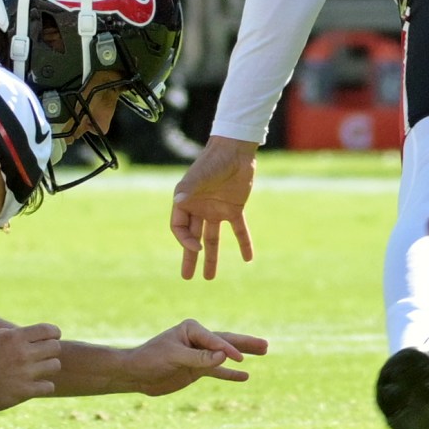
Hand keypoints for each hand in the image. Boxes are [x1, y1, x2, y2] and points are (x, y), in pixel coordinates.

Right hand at [0, 322, 61, 410]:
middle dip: (51, 350)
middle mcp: (23, 354)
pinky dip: (45, 385)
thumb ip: (7, 334)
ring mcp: (25, 373)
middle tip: (42, 356)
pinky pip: (48, 386)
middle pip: (55, 347)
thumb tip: (21, 334)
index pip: (48, 330)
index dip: (53, 333)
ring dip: (48, 367)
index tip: (51, 338)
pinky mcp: (24, 392)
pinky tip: (35, 385)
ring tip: (38, 370)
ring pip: (54, 366)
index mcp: (15, 338)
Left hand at [126, 320, 270, 394]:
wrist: (134, 374)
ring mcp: (199, 355)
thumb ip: (199, 357)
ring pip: (226, 356)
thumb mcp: (174, 357)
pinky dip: (230, 374)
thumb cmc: (149, 359)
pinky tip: (245, 376)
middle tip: (265, 345)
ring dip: (244, 354)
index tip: (240, 360)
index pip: (216, 340)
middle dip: (246, 343)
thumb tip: (224, 357)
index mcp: (192, 329)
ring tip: (264, 351)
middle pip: (227, 341)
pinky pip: (218, 371)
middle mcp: (198, 339)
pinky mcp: (197, 369)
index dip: (229, 350)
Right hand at [171, 135, 256, 278]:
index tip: (195, 247)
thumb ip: (190, 189)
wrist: (235, 150)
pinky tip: (249, 258)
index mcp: (185, 202)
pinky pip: (239, 230)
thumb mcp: (199, 176)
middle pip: (193, 239)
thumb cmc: (212, 161)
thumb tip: (179, 200)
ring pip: (212, 239)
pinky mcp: (234, 209)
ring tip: (209, 278)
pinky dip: (244, 243)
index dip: (185, 241)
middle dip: (190, 258)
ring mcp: (216, 210)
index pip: (180, 229)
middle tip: (187, 278)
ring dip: (212, 257)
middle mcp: (199, 209)